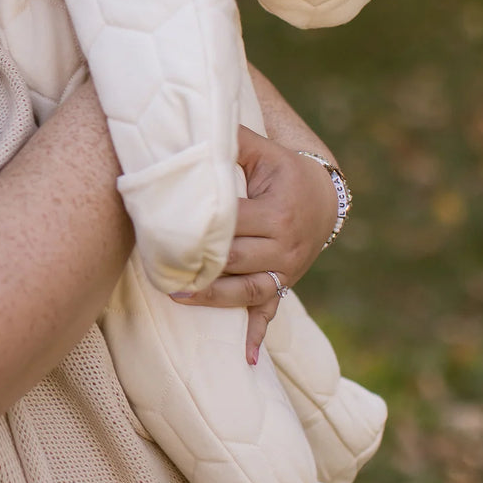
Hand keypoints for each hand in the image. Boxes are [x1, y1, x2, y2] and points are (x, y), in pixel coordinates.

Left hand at [170, 126, 337, 362]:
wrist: (324, 195)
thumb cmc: (281, 167)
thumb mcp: (261, 149)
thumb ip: (229, 140)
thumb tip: (189, 124)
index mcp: (279, 210)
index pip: (233, 222)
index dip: (200, 225)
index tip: (165, 225)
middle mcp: (286, 244)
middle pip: (236, 259)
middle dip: (199, 262)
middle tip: (158, 262)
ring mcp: (288, 269)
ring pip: (247, 289)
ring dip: (213, 296)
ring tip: (175, 293)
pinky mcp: (285, 283)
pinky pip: (271, 312)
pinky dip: (257, 335)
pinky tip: (245, 359)